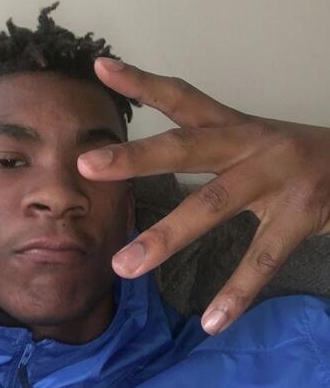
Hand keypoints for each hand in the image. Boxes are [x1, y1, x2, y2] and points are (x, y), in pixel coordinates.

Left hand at [78, 57, 329, 335]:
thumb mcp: (247, 140)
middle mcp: (250, 144)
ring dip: (166, 237)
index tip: (101, 66)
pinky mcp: (301, 217)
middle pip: (185, 145)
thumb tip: (148, 158)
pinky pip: (262, 259)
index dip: (141, 82)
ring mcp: (277, 179)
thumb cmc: (290, 157)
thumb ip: (203, 146)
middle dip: (135, 156)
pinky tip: (212, 321)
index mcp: (232, 125)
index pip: (180, 97)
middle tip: (87, 165)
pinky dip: (236, 291)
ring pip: (212, 205)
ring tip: (125, 266)